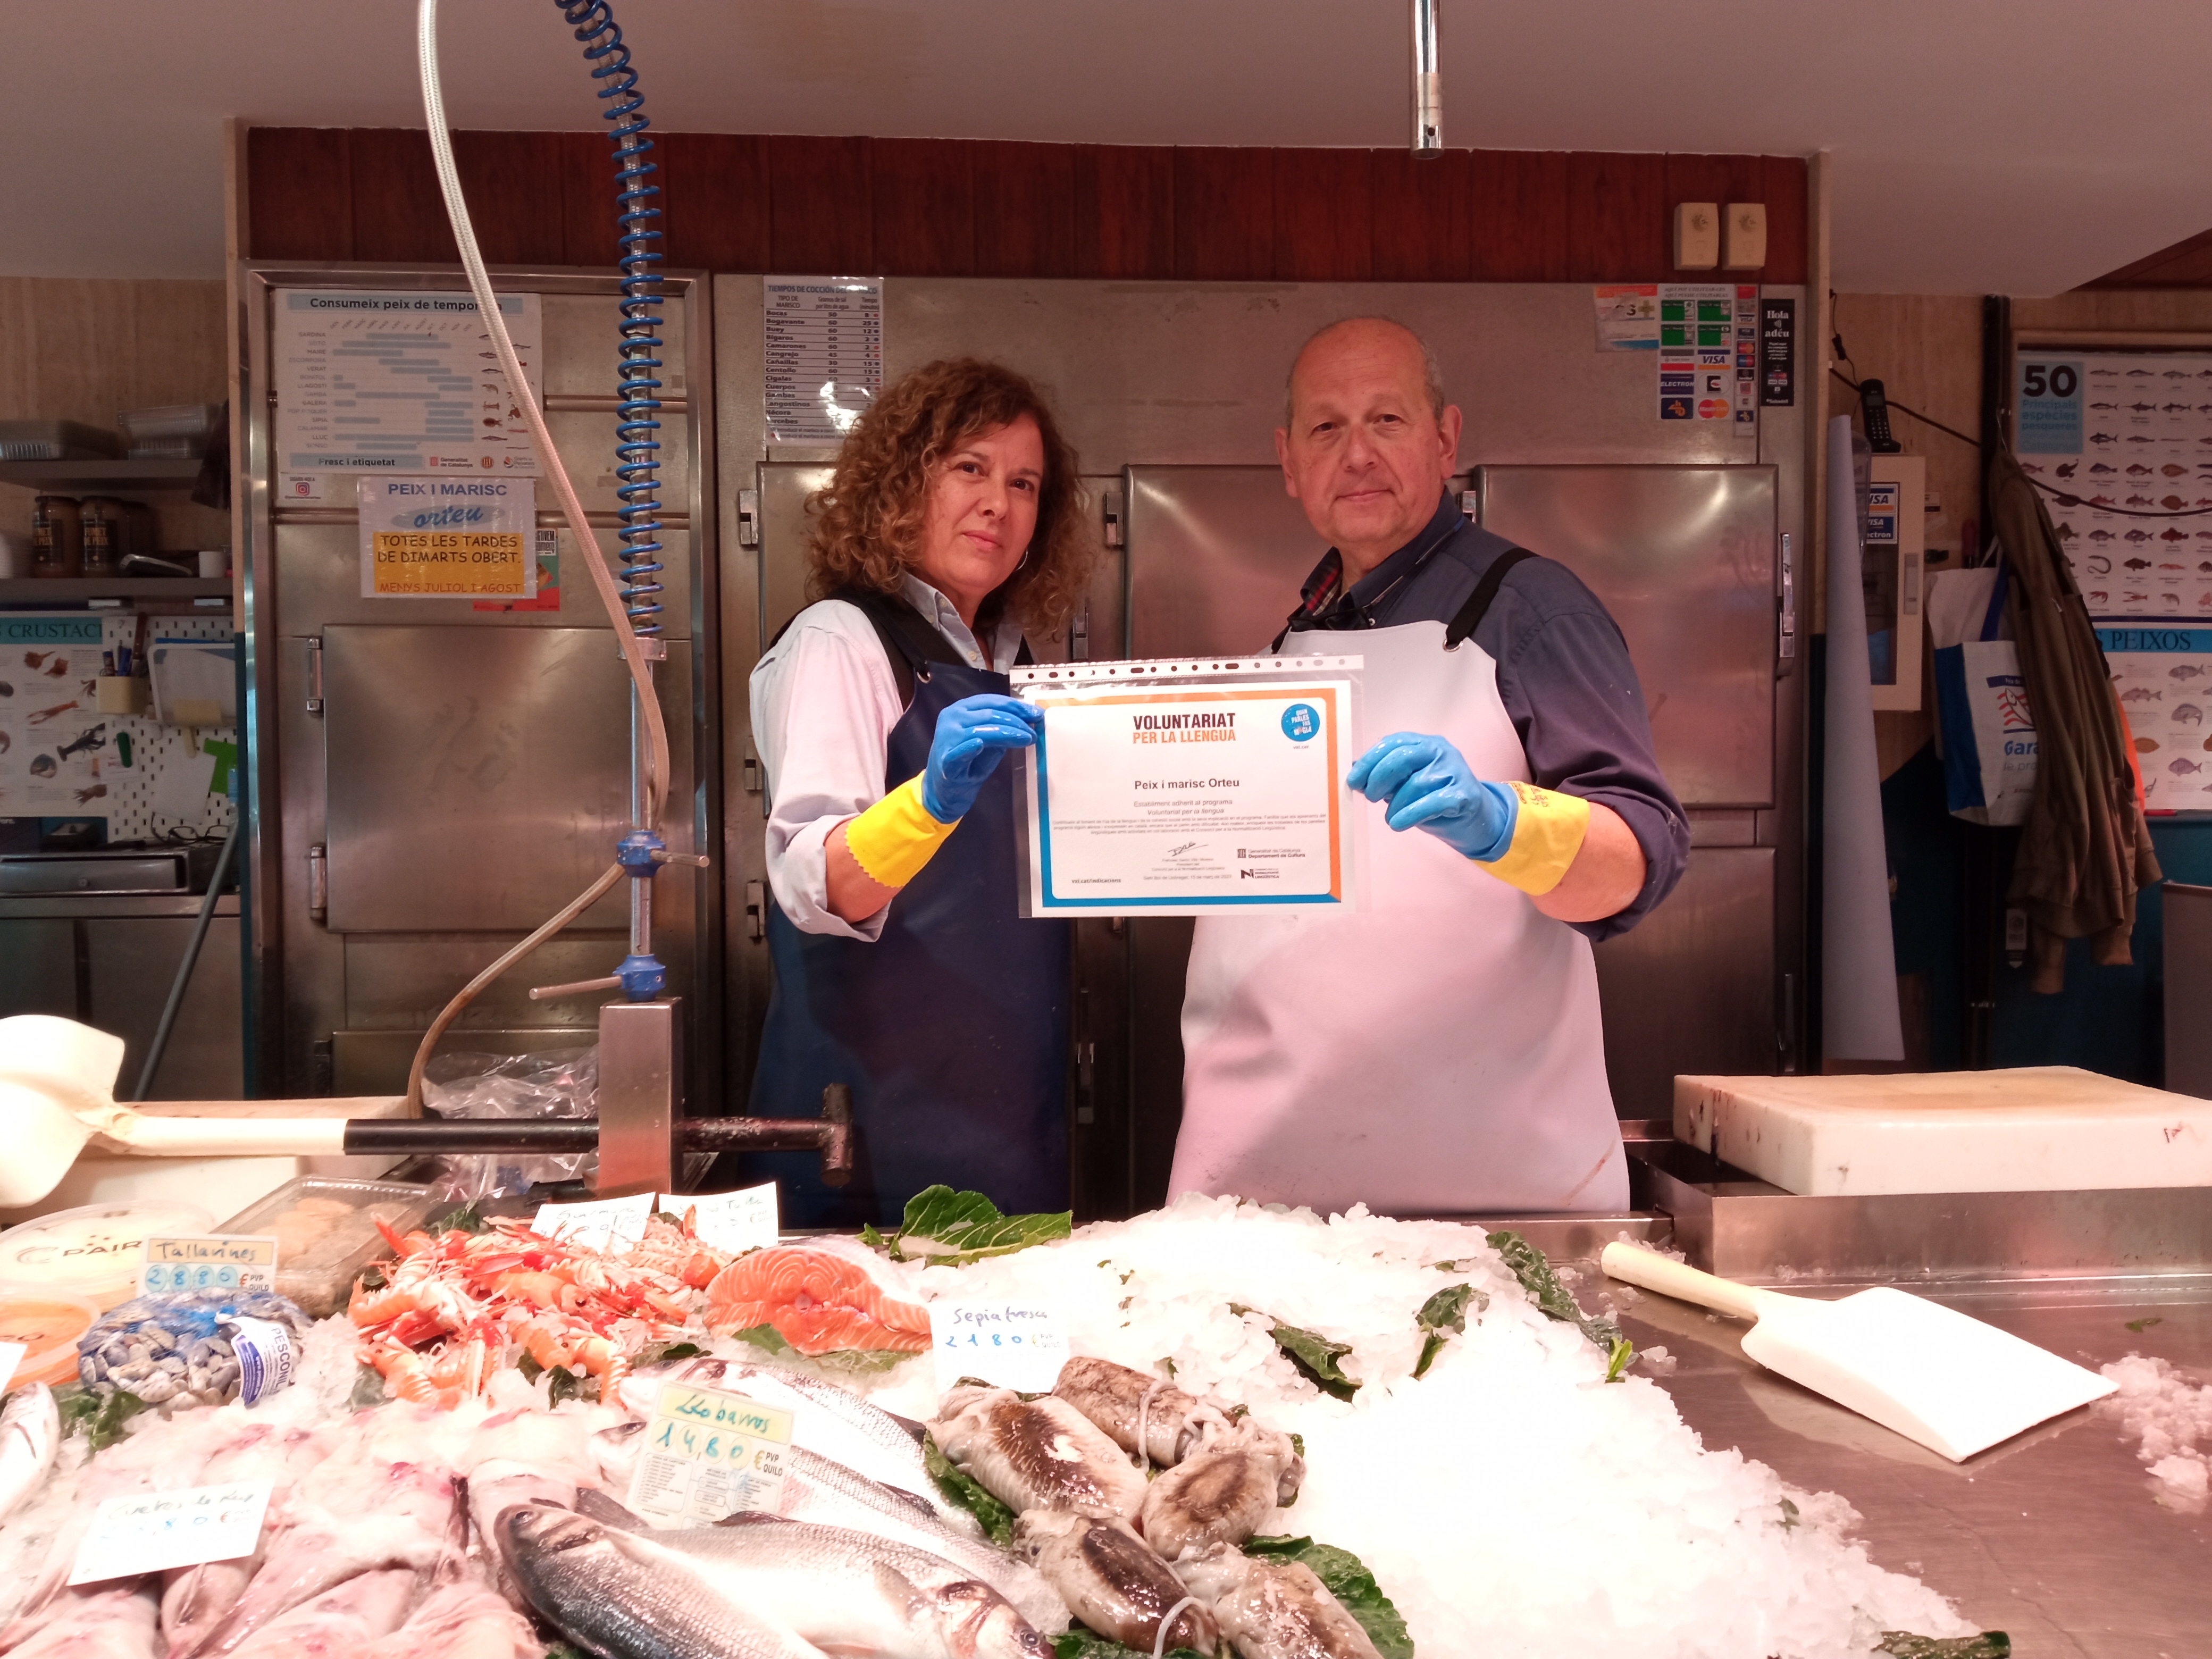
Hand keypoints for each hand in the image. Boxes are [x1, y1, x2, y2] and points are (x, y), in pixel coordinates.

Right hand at [923, 695, 1043, 819]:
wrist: (943, 791)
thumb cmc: (967, 765)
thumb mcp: (987, 743)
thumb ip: (1001, 730)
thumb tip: (1028, 722)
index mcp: (961, 710)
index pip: (991, 701)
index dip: (1015, 706)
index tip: (1036, 714)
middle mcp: (952, 718)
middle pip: (989, 713)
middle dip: (1016, 720)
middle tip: (1034, 730)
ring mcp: (947, 738)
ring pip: (981, 729)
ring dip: (1008, 733)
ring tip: (1027, 739)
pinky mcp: (946, 760)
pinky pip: (960, 751)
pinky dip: (971, 747)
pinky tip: (982, 745)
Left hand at [1346, 732, 1516, 860]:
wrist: (1477, 818)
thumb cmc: (1436, 799)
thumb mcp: (1408, 784)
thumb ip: (1386, 778)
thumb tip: (1354, 774)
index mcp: (1424, 744)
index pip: (1392, 743)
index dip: (1369, 761)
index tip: (1353, 780)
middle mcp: (1441, 751)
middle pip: (1402, 759)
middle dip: (1379, 779)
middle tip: (1370, 797)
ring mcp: (1455, 771)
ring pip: (1415, 784)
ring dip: (1396, 805)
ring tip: (1391, 818)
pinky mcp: (1464, 794)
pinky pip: (1431, 803)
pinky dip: (1410, 815)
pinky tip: (1399, 824)